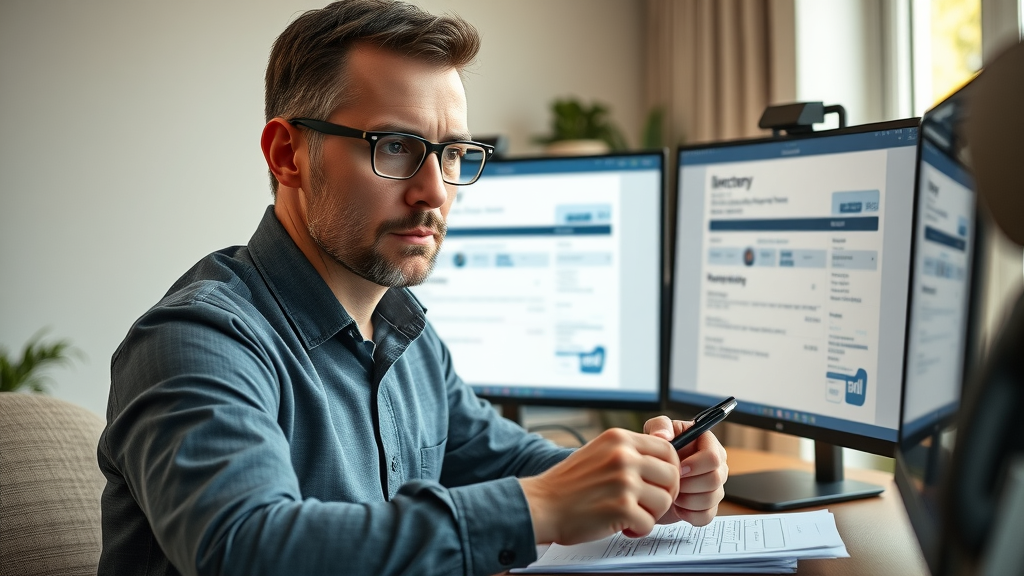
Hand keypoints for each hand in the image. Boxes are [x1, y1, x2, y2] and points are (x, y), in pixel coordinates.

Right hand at [519, 428, 679, 544]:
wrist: (541, 504)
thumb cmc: (568, 484)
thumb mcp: (599, 452)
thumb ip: (628, 451)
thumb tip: (663, 459)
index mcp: (619, 438)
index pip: (668, 449)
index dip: (670, 469)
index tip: (660, 482)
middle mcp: (624, 456)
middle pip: (672, 475)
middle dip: (664, 494)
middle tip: (646, 504)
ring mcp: (624, 481)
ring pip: (665, 501)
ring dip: (650, 513)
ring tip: (629, 515)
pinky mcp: (621, 508)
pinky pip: (649, 523)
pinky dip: (637, 529)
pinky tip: (621, 525)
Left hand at [643, 415, 727, 525]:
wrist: (649, 479)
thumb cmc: (655, 452)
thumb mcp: (654, 432)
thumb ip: (659, 426)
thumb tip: (665, 436)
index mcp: (707, 444)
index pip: (713, 457)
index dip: (695, 465)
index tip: (678, 469)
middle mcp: (716, 465)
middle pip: (715, 479)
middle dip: (689, 484)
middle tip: (672, 483)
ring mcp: (715, 487)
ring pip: (711, 499)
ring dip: (687, 499)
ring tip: (672, 493)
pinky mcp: (709, 507)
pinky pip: (707, 516)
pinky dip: (689, 514)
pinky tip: (677, 507)